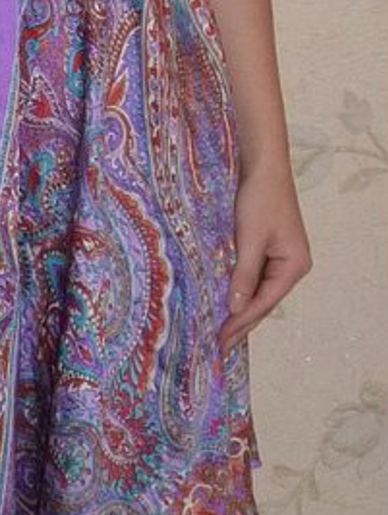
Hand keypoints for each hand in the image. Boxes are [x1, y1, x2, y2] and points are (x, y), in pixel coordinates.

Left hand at [218, 161, 312, 355]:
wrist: (265, 167)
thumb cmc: (260, 200)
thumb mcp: (250, 240)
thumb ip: (244, 276)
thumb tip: (235, 308)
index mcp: (294, 266)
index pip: (263, 303)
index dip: (241, 323)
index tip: (221, 340)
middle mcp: (292, 266)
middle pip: (264, 302)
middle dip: (241, 323)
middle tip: (220, 347)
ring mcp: (283, 258)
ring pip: (259, 293)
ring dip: (240, 310)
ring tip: (222, 332)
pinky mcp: (270, 250)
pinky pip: (255, 279)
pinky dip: (241, 292)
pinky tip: (228, 303)